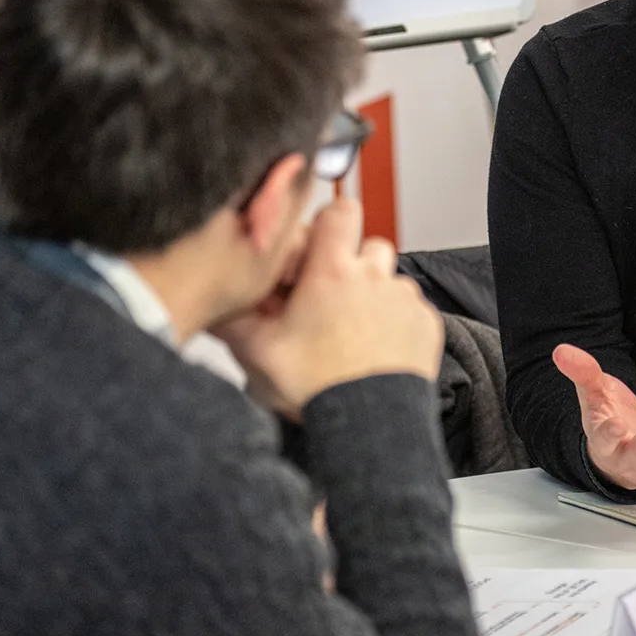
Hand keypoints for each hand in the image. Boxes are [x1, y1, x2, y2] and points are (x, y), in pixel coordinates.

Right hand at [211, 198, 442, 420]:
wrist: (368, 424)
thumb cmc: (315, 387)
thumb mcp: (258, 351)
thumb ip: (232, 318)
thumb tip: (210, 302)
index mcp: (332, 272)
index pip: (339, 212)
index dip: (327, 225)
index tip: (315, 250)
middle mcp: (373, 277)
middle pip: (368, 245)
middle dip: (351, 263)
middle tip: (330, 298)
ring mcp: (404, 299)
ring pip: (390, 278)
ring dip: (374, 294)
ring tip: (353, 330)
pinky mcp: (425, 324)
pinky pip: (411, 309)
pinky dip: (396, 322)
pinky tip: (376, 348)